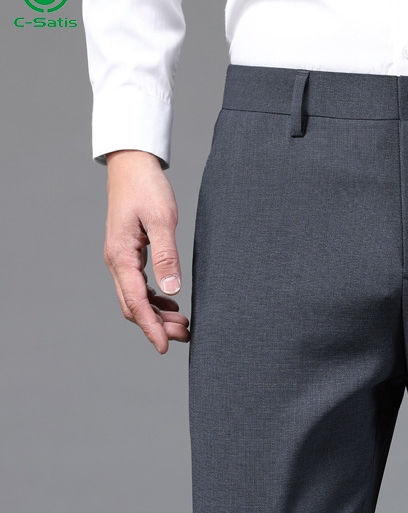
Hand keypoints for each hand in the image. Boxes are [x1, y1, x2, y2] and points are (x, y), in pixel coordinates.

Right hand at [104, 150, 190, 353]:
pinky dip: (155, 300)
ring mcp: (121, 258)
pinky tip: (172, 304)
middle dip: (156, 326)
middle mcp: (116, 261)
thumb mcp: (162, 220)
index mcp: (121, 257)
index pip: (135, 303)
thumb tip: (172, 290)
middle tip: (185, 336)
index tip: (164, 347)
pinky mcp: (129, 253)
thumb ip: (166, 256)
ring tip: (183, 324)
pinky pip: (138, 285)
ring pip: (136, 298)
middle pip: (133, 306)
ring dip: (157, 315)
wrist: (132, 165)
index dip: (151, 328)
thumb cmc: (146, 188)